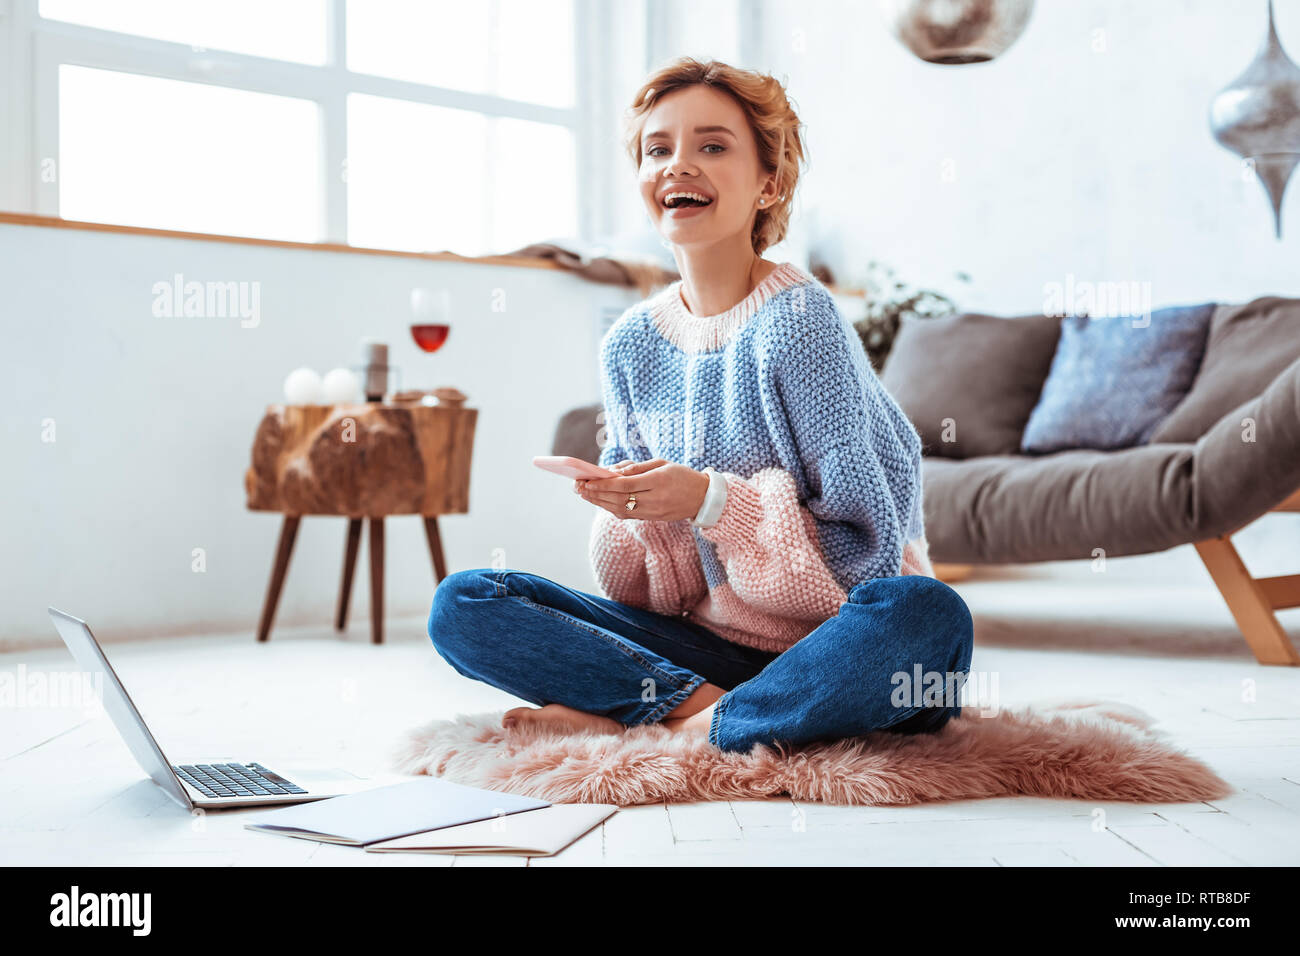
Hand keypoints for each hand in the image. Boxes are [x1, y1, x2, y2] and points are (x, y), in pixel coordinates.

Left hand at [574, 458, 709, 521]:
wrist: (703, 498)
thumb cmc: (681, 475)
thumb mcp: (662, 463)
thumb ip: (637, 467)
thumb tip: (612, 471)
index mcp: (658, 481)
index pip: (624, 485)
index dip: (603, 484)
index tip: (586, 480)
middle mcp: (655, 499)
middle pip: (618, 499)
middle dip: (596, 493)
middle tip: (578, 487)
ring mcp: (653, 512)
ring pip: (620, 509)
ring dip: (599, 502)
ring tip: (584, 494)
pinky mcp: (652, 518)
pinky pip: (627, 515)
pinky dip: (611, 508)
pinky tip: (600, 501)